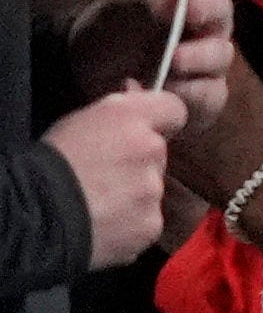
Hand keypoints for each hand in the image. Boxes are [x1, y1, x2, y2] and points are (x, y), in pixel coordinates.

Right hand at [44, 91, 185, 273]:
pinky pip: (147, 218)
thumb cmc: (51, 163)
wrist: (38, 214)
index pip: (174, 109)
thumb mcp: (77, 121)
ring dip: (134, 192)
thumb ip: (116, 107)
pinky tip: (105, 219)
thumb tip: (136, 89)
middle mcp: (151, 149)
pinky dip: (131, 220)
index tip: (146, 129)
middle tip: (105, 171)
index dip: (162, 119)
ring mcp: (154, 189)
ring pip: (153, 187)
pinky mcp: (152, 222)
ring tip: (99, 199)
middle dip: (139, 160)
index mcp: (130, 117)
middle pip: (159, 152)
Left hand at [66, 0, 233, 125]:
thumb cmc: (109, 34)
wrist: (84, 78)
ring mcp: (207, 64)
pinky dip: (192, 92)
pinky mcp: (203, 97)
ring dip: (200, 56)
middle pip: (223, 15)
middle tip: (191, 12)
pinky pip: (211, 94)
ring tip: (174, 61)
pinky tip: (168, 90)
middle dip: (209, 11)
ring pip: (221, 56)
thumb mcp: (122, 9)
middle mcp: (204, 28)